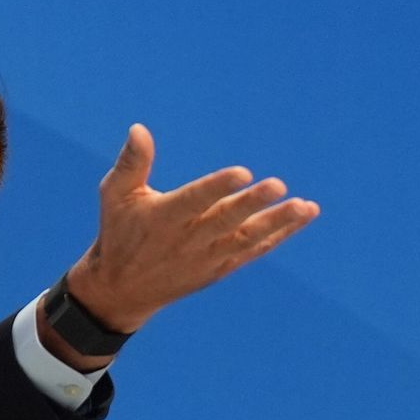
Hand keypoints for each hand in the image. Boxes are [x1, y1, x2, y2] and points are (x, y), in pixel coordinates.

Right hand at [67, 123, 319, 333]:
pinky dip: (278, 235)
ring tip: (305, 206)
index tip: (243, 173)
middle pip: (224, 221)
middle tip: (279, 186)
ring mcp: (206, 258)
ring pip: (246, 239)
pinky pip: (253, 251)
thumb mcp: (115, 196)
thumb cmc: (120, 232)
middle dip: (251, 204)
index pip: (194, 201)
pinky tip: (302, 216)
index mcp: (163, 219)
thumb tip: (139, 129)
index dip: (217, 187)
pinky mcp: (219, 269)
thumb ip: (131, 163)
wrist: (122, 290)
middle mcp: (187, 241)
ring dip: (276, 223)